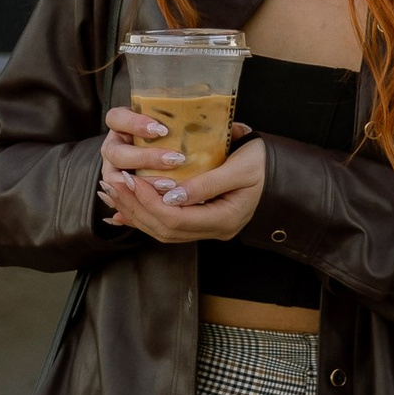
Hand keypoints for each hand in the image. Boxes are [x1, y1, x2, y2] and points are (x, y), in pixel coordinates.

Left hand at [99, 105, 269, 244]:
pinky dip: (144, 217)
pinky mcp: (202, 222)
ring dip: (135, 212)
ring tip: (113, 192)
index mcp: (225, 219)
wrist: (280, 172)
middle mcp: (214, 230)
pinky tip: (123, 210)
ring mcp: (208, 230)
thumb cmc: (263, 164)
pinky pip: (168, 226)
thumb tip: (171, 196)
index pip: (175, 219)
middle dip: (135, 207)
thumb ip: (207, 183)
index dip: (148, 201)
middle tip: (113, 183)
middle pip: (164, 229)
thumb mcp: (241, 167)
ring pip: (162, 231)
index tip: (131, 178)